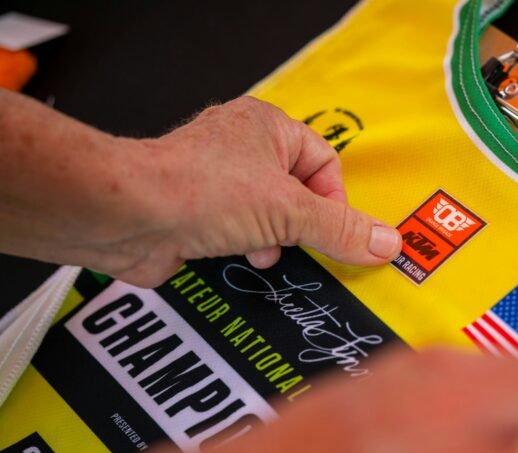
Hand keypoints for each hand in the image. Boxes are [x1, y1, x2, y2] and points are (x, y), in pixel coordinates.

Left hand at [0, 92, 401, 286]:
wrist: (127, 216)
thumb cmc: (204, 192)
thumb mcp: (288, 211)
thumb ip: (341, 229)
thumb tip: (390, 243)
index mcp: (268, 127)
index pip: (324, 162)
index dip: (335, 200)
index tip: (335, 234)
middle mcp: (241, 148)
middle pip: (298, 192)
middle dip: (301, 226)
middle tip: (299, 244)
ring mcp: (216, 180)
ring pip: (269, 216)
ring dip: (273, 241)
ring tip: (261, 251)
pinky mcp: (197, 213)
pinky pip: (240, 232)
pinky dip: (246, 250)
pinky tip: (239, 260)